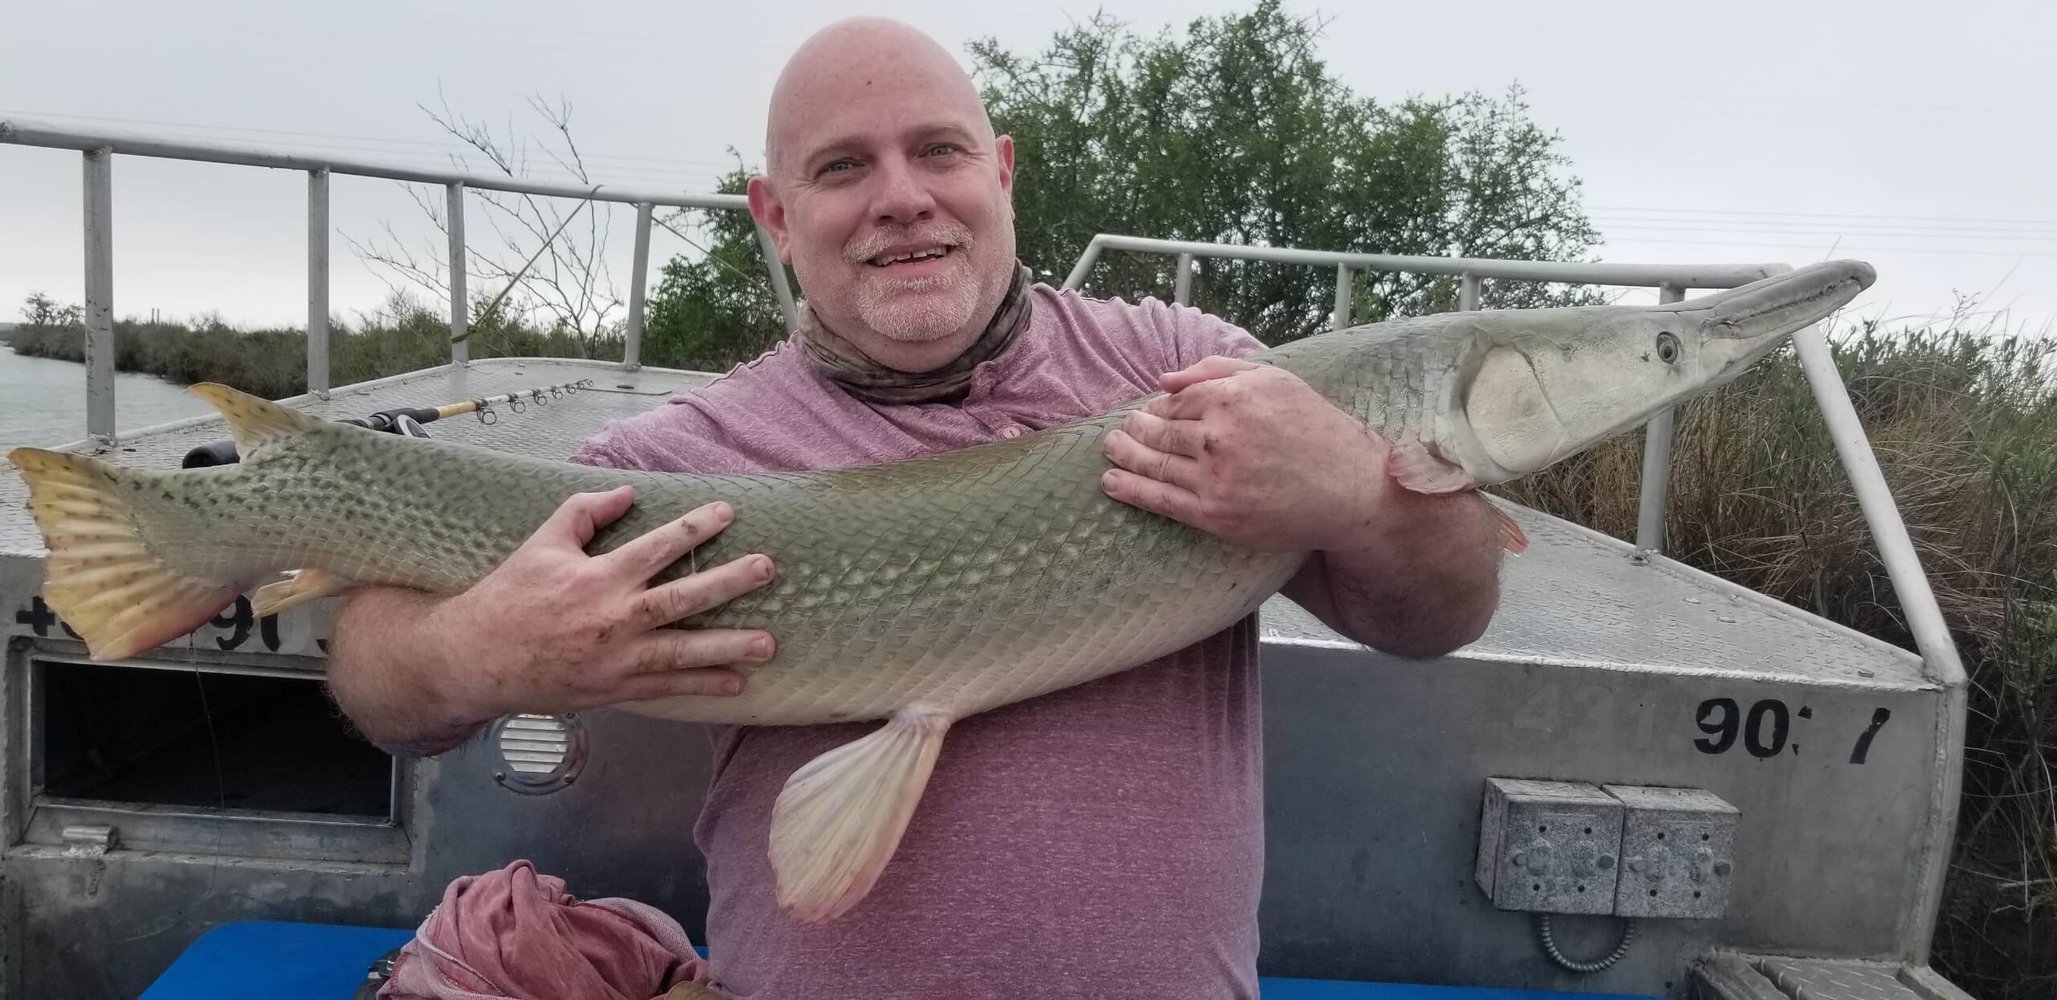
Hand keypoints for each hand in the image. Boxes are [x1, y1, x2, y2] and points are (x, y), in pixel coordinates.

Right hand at [423, 485, 776, 721]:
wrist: (478, 659)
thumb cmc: (511, 596)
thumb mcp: (542, 543)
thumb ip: (584, 512)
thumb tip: (627, 492)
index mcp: (598, 577)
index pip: (657, 547)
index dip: (694, 528)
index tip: (727, 513)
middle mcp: (614, 618)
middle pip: (682, 599)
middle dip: (729, 583)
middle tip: (767, 569)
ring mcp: (617, 658)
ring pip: (683, 651)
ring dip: (729, 647)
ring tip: (769, 643)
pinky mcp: (615, 688)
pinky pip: (667, 688)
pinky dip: (703, 687)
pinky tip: (737, 682)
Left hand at [1099, 356, 1391, 551]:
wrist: (1350, 488)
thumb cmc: (1315, 429)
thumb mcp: (1274, 379)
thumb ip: (1217, 370)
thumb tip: (1163, 380)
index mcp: (1233, 397)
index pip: (1175, 399)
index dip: (1159, 406)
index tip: (1152, 411)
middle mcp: (1220, 436)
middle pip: (1158, 430)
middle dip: (1134, 428)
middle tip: (1121, 429)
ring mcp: (1215, 478)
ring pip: (1154, 463)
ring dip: (1124, 454)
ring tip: (1110, 448)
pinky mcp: (1216, 515)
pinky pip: (1162, 500)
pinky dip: (1131, 489)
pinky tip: (1112, 482)